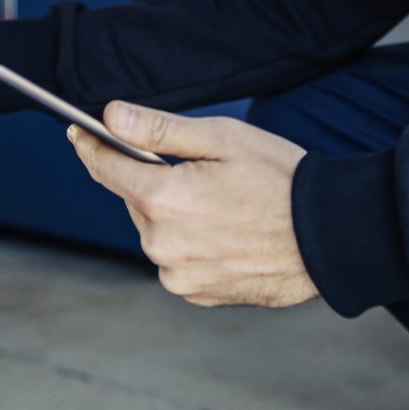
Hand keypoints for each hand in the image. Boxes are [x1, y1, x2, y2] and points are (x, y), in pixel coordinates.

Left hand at [69, 103, 316, 308]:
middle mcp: (161, 244)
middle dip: (153, 181)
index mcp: (163, 200)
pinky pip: (177, 259)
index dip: (91, 147)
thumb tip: (109, 116)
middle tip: (199, 169)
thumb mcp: (221, 138)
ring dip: (173, 214)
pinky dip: (190, 243)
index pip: (106, 168)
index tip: (79, 134)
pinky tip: (226, 231)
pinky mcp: (197, 293)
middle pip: (135, 200)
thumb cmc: (281, 179)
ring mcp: (179, 274)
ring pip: (156, 231)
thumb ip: (158, 130)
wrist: (329, 235)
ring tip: (223, 204)